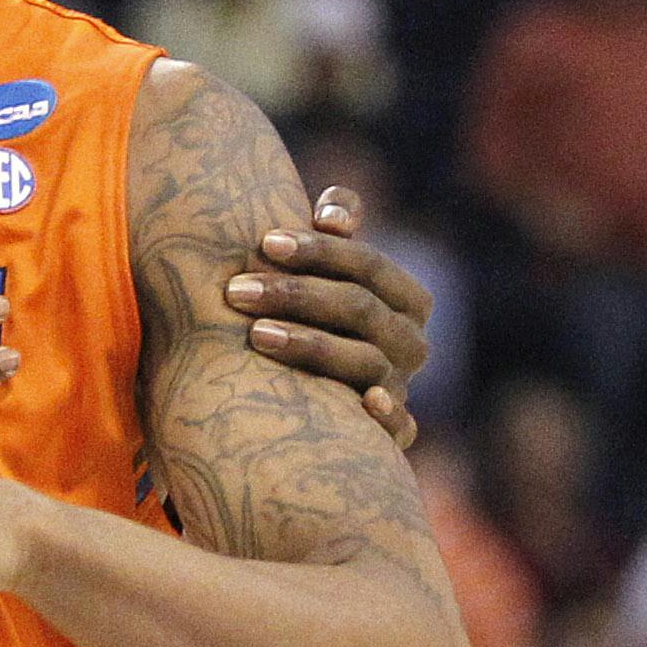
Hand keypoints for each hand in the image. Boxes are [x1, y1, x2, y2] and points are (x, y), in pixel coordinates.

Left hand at [225, 185, 432, 448]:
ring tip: (255, 334)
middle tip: (235, 290)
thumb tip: (334, 216)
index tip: (265, 241)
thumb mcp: (317, 267)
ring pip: (366, 362)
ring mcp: (400, 386)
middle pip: (361, 310)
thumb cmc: (303, 309)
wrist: (296, 387)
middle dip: (298, 295)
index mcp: (405, 298)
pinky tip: (364, 405)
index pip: (368, 266)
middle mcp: (410, 342)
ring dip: (312, 346)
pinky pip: (402, 427)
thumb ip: (330, 230)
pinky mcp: (390, 430)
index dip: (319, 251)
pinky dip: (389, 417)